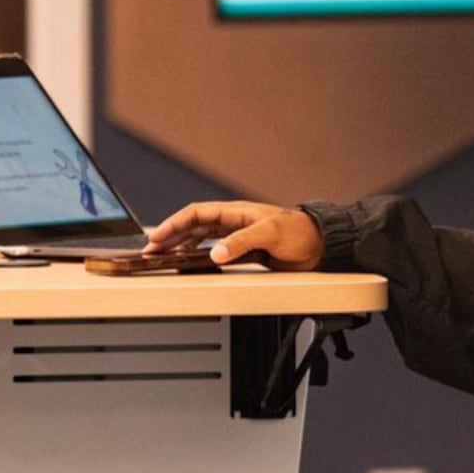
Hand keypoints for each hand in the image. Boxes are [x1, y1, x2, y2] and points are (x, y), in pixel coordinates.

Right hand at [143, 200, 325, 269]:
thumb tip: (215, 254)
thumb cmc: (301, 233)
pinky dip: (200, 253)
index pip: (196, 213)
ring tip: (165, 256)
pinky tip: (192, 260)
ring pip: (201, 236)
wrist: (321, 244)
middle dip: (171, 236)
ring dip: (182, 245)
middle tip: (152, 251)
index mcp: (236, 212)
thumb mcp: (270, 234)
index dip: (174, 224)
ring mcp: (239, 235)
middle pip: (194, 225)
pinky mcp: (246, 249)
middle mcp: (234, 221)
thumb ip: (241, 243)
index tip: (157, 237)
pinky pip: (215, 248)